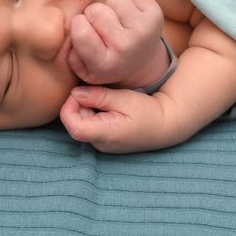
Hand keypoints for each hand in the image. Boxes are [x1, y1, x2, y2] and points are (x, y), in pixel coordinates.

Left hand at [60, 85, 185, 152]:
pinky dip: (93, 113)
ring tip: (105, 98)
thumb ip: (99, 96)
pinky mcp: (104, 141)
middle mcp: (100, 144)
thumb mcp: (125, 98)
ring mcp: (101, 145)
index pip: (72, 125)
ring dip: (87, 108)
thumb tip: (74, 93)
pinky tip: (108, 106)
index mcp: (105, 134)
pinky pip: (89, 126)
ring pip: (81, 123)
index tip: (81, 91)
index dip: (70, 106)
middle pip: (75, 122)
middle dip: (79, 104)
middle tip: (97, 90)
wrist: (165, 125)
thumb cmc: (148, 111)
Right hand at [67, 0, 168, 87]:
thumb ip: (68, 51)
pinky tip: (128, 14)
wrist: (142, 62)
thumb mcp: (81, 67)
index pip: (80, 29)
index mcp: (104, 64)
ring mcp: (144, 31)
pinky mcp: (156, 15)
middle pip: (96, 10)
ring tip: (116, 21)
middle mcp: (126, 48)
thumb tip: (72, 25)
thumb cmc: (104, 60)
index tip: (84, 29)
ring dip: (111, 6)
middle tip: (101, 26)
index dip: (78, 24)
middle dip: (93, 14)